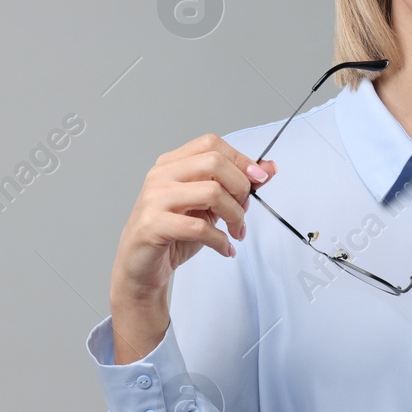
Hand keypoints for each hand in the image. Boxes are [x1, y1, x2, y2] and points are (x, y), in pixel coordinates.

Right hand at [110, 133, 276, 305]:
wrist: (142, 267)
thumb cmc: (175, 234)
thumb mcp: (211, 207)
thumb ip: (237, 185)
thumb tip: (269, 167)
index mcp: (172, 164)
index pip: (211, 144)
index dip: (241, 159)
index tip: (260, 178)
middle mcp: (161, 175)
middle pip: (214, 163)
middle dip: (240, 187)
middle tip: (243, 210)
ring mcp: (155, 199)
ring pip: (211, 193)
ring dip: (234, 216)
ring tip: (236, 232)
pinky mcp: (153, 225)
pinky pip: (198, 227)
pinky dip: (220, 240)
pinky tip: (224, 248)